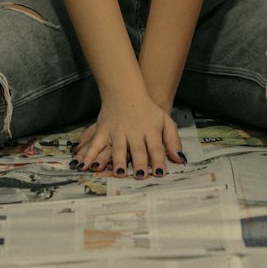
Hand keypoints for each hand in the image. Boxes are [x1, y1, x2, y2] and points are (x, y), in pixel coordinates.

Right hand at [69, 92, 186, 178]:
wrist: (126, 91)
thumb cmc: (148, 110)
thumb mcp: (165, 121)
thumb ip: (173, 140)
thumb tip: (180, 160)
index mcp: (150, 131)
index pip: (156, 148)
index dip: (158, 161)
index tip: (159, 173)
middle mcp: (134, 132)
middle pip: (138, 150)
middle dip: (139, 163)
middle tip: (140, 176)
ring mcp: (117, 132)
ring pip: (118, 149)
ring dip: (119, 161)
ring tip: (119, 173)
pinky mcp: (103, 130)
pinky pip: (96, 145)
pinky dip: (90, 155)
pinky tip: (86, 166)